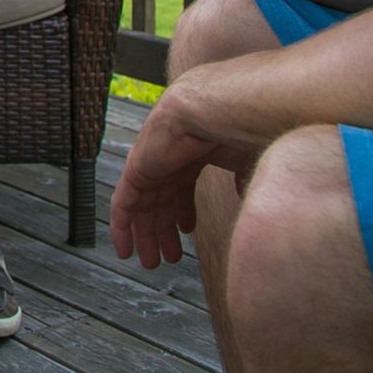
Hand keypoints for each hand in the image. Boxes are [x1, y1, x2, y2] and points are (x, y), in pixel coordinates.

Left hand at [108, 92, 246, 267]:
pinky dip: (121, 227)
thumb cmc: (236, 131)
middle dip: (162, 231)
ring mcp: (149, 162)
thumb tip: (251, 200)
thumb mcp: (245, 164)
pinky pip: (122, 204)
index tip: (187, 232)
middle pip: (159, 201)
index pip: (180, 188)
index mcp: (190, 154)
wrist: (214, 110)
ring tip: (151, 263)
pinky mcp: (135, 170)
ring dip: (146, 236)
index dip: (182, 212)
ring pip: (141, 207)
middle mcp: (166, 158)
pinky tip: (124, 249)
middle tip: (167, 258)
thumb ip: (244, 183)